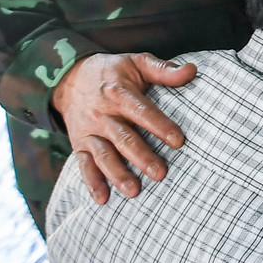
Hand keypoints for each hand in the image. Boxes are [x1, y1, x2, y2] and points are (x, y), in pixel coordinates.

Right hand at [51, 52, 197, 202]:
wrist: (70, 77)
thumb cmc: (113, 71)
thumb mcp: (136, 62)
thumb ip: (164, 70)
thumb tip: (192, 70)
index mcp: (119, 92)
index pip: (142, 111)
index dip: (159, 125)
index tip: (178, 141)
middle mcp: (103, 114)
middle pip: (123, 137)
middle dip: (141, 156)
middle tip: (161, 173)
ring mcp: (90, 131)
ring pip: (103, 154)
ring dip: (118, 174)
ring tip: (134, 191)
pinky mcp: (80, 144)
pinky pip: (84, 165)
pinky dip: (92, 183)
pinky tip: (103, 199)